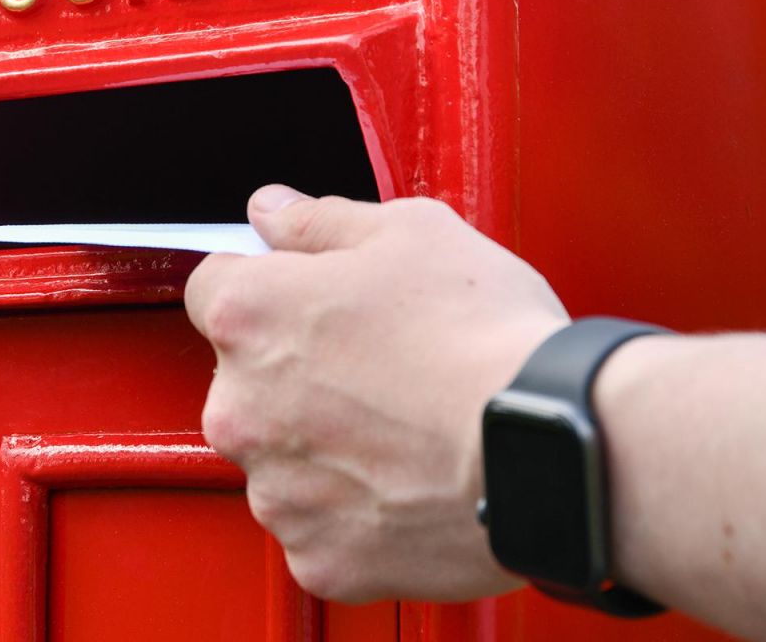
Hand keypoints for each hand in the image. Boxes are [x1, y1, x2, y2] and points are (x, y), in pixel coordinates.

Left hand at [184, 186, 568, 602]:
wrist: (552, 450)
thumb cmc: (483, 336)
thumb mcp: (408, 232)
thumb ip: (317, 221)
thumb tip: (270, 210)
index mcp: (251, 315)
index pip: (213, 288)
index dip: (262, 284)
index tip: (303, 294)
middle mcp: (240, 405)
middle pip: (241, 375)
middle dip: (291, 365)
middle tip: (374, 360)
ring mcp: (275, 488)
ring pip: (277, 451)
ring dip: (317, 438)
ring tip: (401, 421)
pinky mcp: (317, 555)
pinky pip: (316, 519)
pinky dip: (350, 504)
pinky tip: (405, 475)